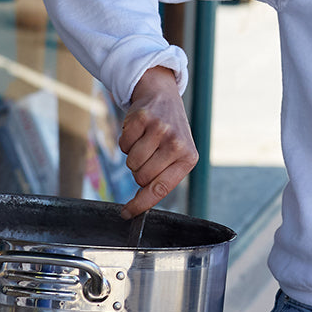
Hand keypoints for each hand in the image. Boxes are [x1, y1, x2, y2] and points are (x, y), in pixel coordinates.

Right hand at [118, 66, 198, 217]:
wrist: (164, 97)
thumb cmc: (169, 133)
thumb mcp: (176, 155)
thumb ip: (162, 179)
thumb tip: (138, 206)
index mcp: (188, 158)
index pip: (161, 189)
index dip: (141, 204)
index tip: (127, 214)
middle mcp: (177, 144)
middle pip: (141, 178)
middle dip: (139, 171)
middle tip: (148, 156)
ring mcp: (160, 130)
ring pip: (131, 163)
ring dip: (133, 155)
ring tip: (145, 142)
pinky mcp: (143, 118)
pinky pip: (123, 145)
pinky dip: (126, 141)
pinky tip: (138, 131)